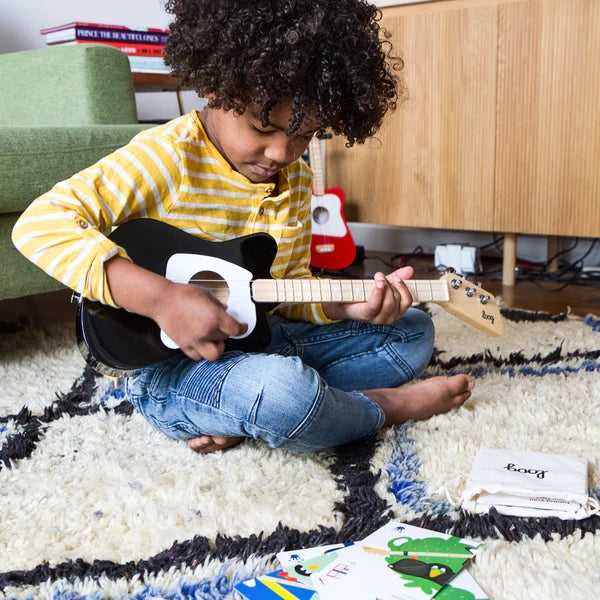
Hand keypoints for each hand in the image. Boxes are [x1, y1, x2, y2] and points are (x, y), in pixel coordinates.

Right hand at [106, 256, 246, 360]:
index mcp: (214, 317)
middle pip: (225, 339)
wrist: (162, 300)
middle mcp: (206, 331)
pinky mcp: (184, 345)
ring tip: (214, 340)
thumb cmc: (182, 294)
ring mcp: (195, 340)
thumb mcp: (206, 293)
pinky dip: (202, 352)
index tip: (244, 327)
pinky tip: (202, 344)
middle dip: (226, 333)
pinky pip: (197, 356)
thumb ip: (217, 304)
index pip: (235, 329)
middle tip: (223, 327)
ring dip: (217, 347)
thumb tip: (224, 309)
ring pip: (214, 354)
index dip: (243, 328)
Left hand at [323, 265, 414, 323]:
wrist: (345, 302)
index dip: (404, 288)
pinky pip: (376, 304)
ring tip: (378, 277)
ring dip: (384, 286)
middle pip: (397, 299)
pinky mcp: (367, 315)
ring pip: (389, 302)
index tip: (397, 277)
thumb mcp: (384, 284)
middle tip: (381, 276)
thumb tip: (410, 269)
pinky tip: (379, 283)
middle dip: (390, 284)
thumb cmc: (365, 294)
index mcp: (397, 311)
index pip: (408, 301)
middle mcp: (390, 317)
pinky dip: (378, 292)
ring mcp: (379, 319)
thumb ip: (397, 277)